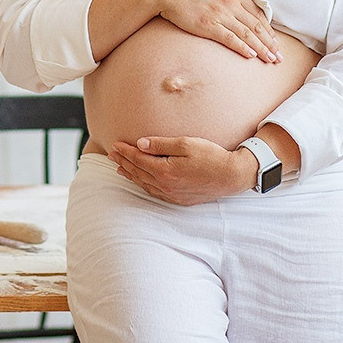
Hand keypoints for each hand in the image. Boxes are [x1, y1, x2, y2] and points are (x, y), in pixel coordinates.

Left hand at [107, 136, 255, 205]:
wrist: (232, 175)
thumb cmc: (211, 156)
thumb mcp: (186, 144)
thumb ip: (161, 144)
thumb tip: (140, 144)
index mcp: (166, 170)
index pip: (138, 160)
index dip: (125, 152)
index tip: (115, 144)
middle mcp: (166, 185)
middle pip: (138, 172)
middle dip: (123, 162)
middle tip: (111, 155)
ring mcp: (172, 194)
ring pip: (145, 184)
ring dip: (131, 175)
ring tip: (119, 168)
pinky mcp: (179, 199)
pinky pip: (155, 192)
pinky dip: (144, 185)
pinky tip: (140, 180)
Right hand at [155, 0, 280, 62]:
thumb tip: (238, 2)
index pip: (258, 14)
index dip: (269, 30)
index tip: (275, 42)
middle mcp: (231, 4)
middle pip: (256, 26)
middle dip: (270, 43)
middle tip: (279, 57)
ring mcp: (220, 14)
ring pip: (247, 34)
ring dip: (261, 48)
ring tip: (270, 59)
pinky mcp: (208, 25)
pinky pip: (230, 38)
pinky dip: (242, 47)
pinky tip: (251, 55)